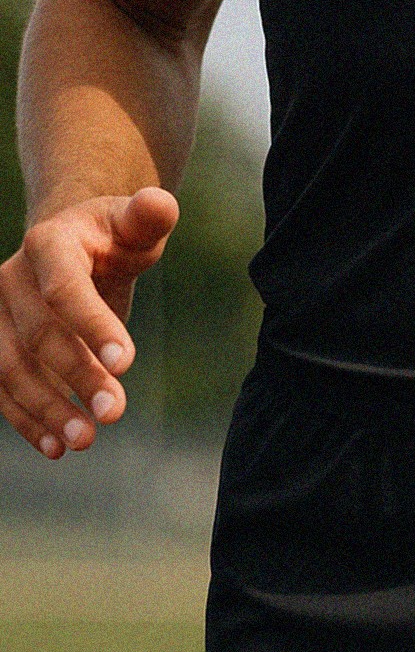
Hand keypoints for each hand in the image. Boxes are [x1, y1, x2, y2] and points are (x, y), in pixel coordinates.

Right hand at [0, 186, 178, 457]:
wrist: (71, 250)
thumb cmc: (112, 239)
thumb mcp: (133, 227)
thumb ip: (147, 219)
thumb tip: (161, 203)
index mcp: (49, 245)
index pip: (66, 288)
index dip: (93, 324)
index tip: (126, 363)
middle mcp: (11, 280)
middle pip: (39, 335)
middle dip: (76, 376)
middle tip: (114, 414)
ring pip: (11, 367)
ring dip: (45, 408)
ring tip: (84, 441)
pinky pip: (2, 388)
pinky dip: (26, 420)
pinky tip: (55, 449)